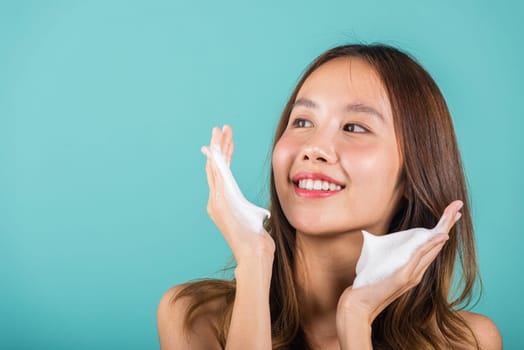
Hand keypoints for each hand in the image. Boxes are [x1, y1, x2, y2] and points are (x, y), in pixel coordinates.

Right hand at [201, 125, 274, 265]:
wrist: (253, 254)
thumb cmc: (257, 240)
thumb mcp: (256, 219)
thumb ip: (255, 213)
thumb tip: (262, 214)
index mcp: (223, 201)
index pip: (223, 172)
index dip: (225, 154)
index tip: (228, 139)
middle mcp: (216, 200)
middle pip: (216, 166)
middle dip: (219, 145)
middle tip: (221, 127)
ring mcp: (216, 201)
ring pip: (215, 168)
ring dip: (218, 147)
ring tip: (220, 130)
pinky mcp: (220, 203)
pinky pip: (218, 176)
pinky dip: (217, 160)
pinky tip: (218, 147)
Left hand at [336, 200, 462, 325]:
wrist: (360, 306)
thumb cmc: (367, 286)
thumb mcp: (376, 266)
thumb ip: (382, 256)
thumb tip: (370, 237)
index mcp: (413, 268)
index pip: (431, 246)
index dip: (441, 229)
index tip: (450, 213)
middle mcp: (417, 272)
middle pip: (436, 244)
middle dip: (447, 224)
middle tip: (458, 206)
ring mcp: (411, 275)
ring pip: (432, 249)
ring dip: (443, 229)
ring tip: (452, 213)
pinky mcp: (402, 278)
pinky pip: (419, 258)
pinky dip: (430, 246)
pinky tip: (440, 236)